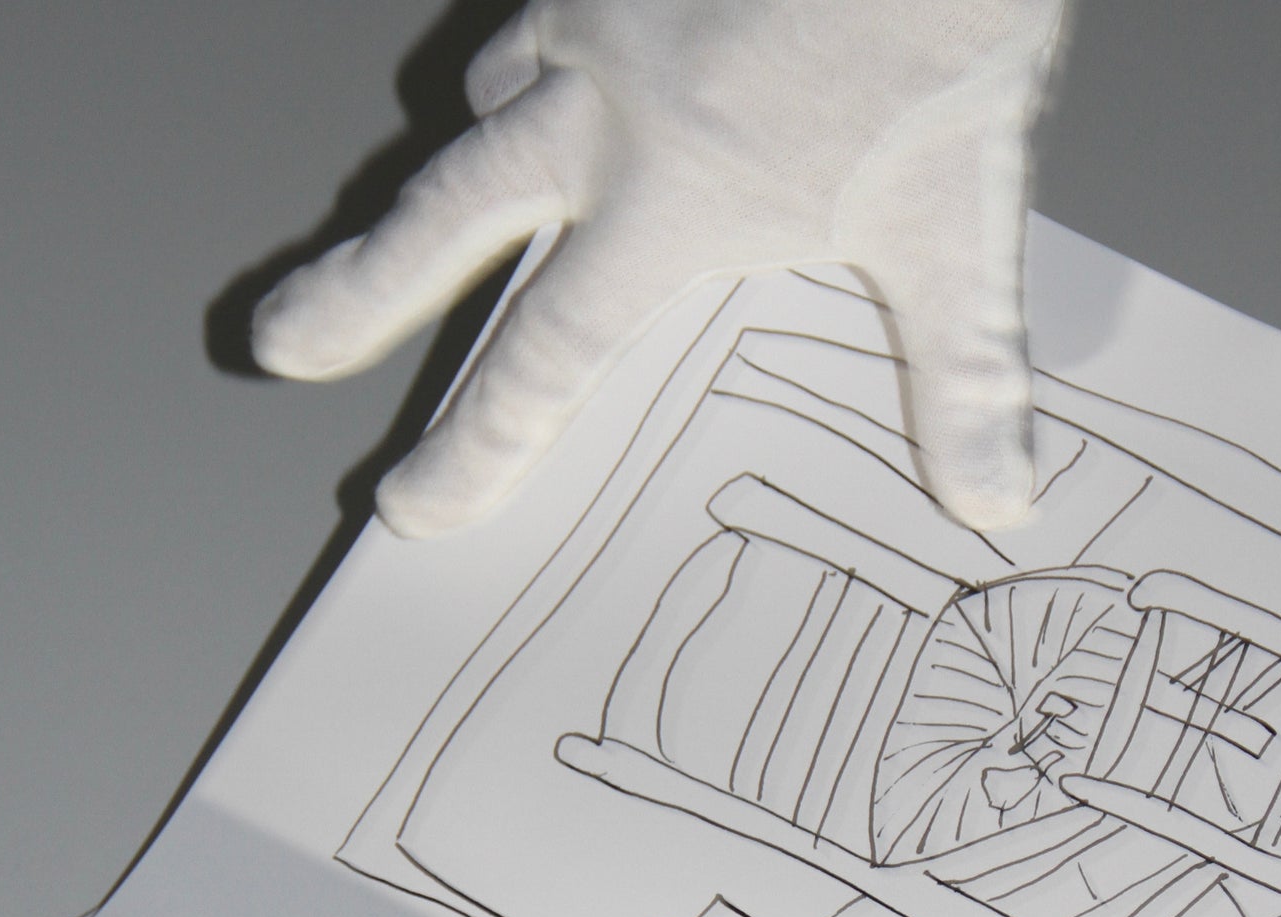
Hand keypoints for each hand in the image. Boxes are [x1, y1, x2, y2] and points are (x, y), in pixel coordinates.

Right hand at [253, 0, 1069, 534]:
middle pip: (444, 221)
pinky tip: (535, 74)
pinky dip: (527, 61)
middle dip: (355, 296)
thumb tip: (999, 501)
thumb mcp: (963, 222)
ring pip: (486, 104)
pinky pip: (539, 15)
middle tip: (281, 346)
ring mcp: (599, 11)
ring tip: (416, 216)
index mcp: (671, 200)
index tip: (416, 503)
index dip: (478, 444)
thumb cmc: (939, 35)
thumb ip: (968, 373)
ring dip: (448, 169)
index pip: (549, 357)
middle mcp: (605, 110)